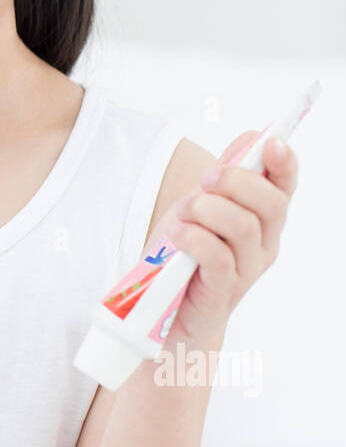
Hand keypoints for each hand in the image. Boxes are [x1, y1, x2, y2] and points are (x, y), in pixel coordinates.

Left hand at [155, 131, 298, 350]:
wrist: (161, 311)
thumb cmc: (183, 254)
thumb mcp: (200, 205)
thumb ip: (226, 174)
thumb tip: (252, 135)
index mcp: (262, 220)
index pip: (285, 187)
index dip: (284, 163)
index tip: (270, 143)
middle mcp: (263, 245)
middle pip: (271, 204)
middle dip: (235, 182)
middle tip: (203, 181)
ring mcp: (246, 271)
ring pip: (244, 227)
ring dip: (208, 209)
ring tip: (183, 213)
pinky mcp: (223, 293)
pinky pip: (219, 257)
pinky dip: (196, 238)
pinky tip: (178, 235)